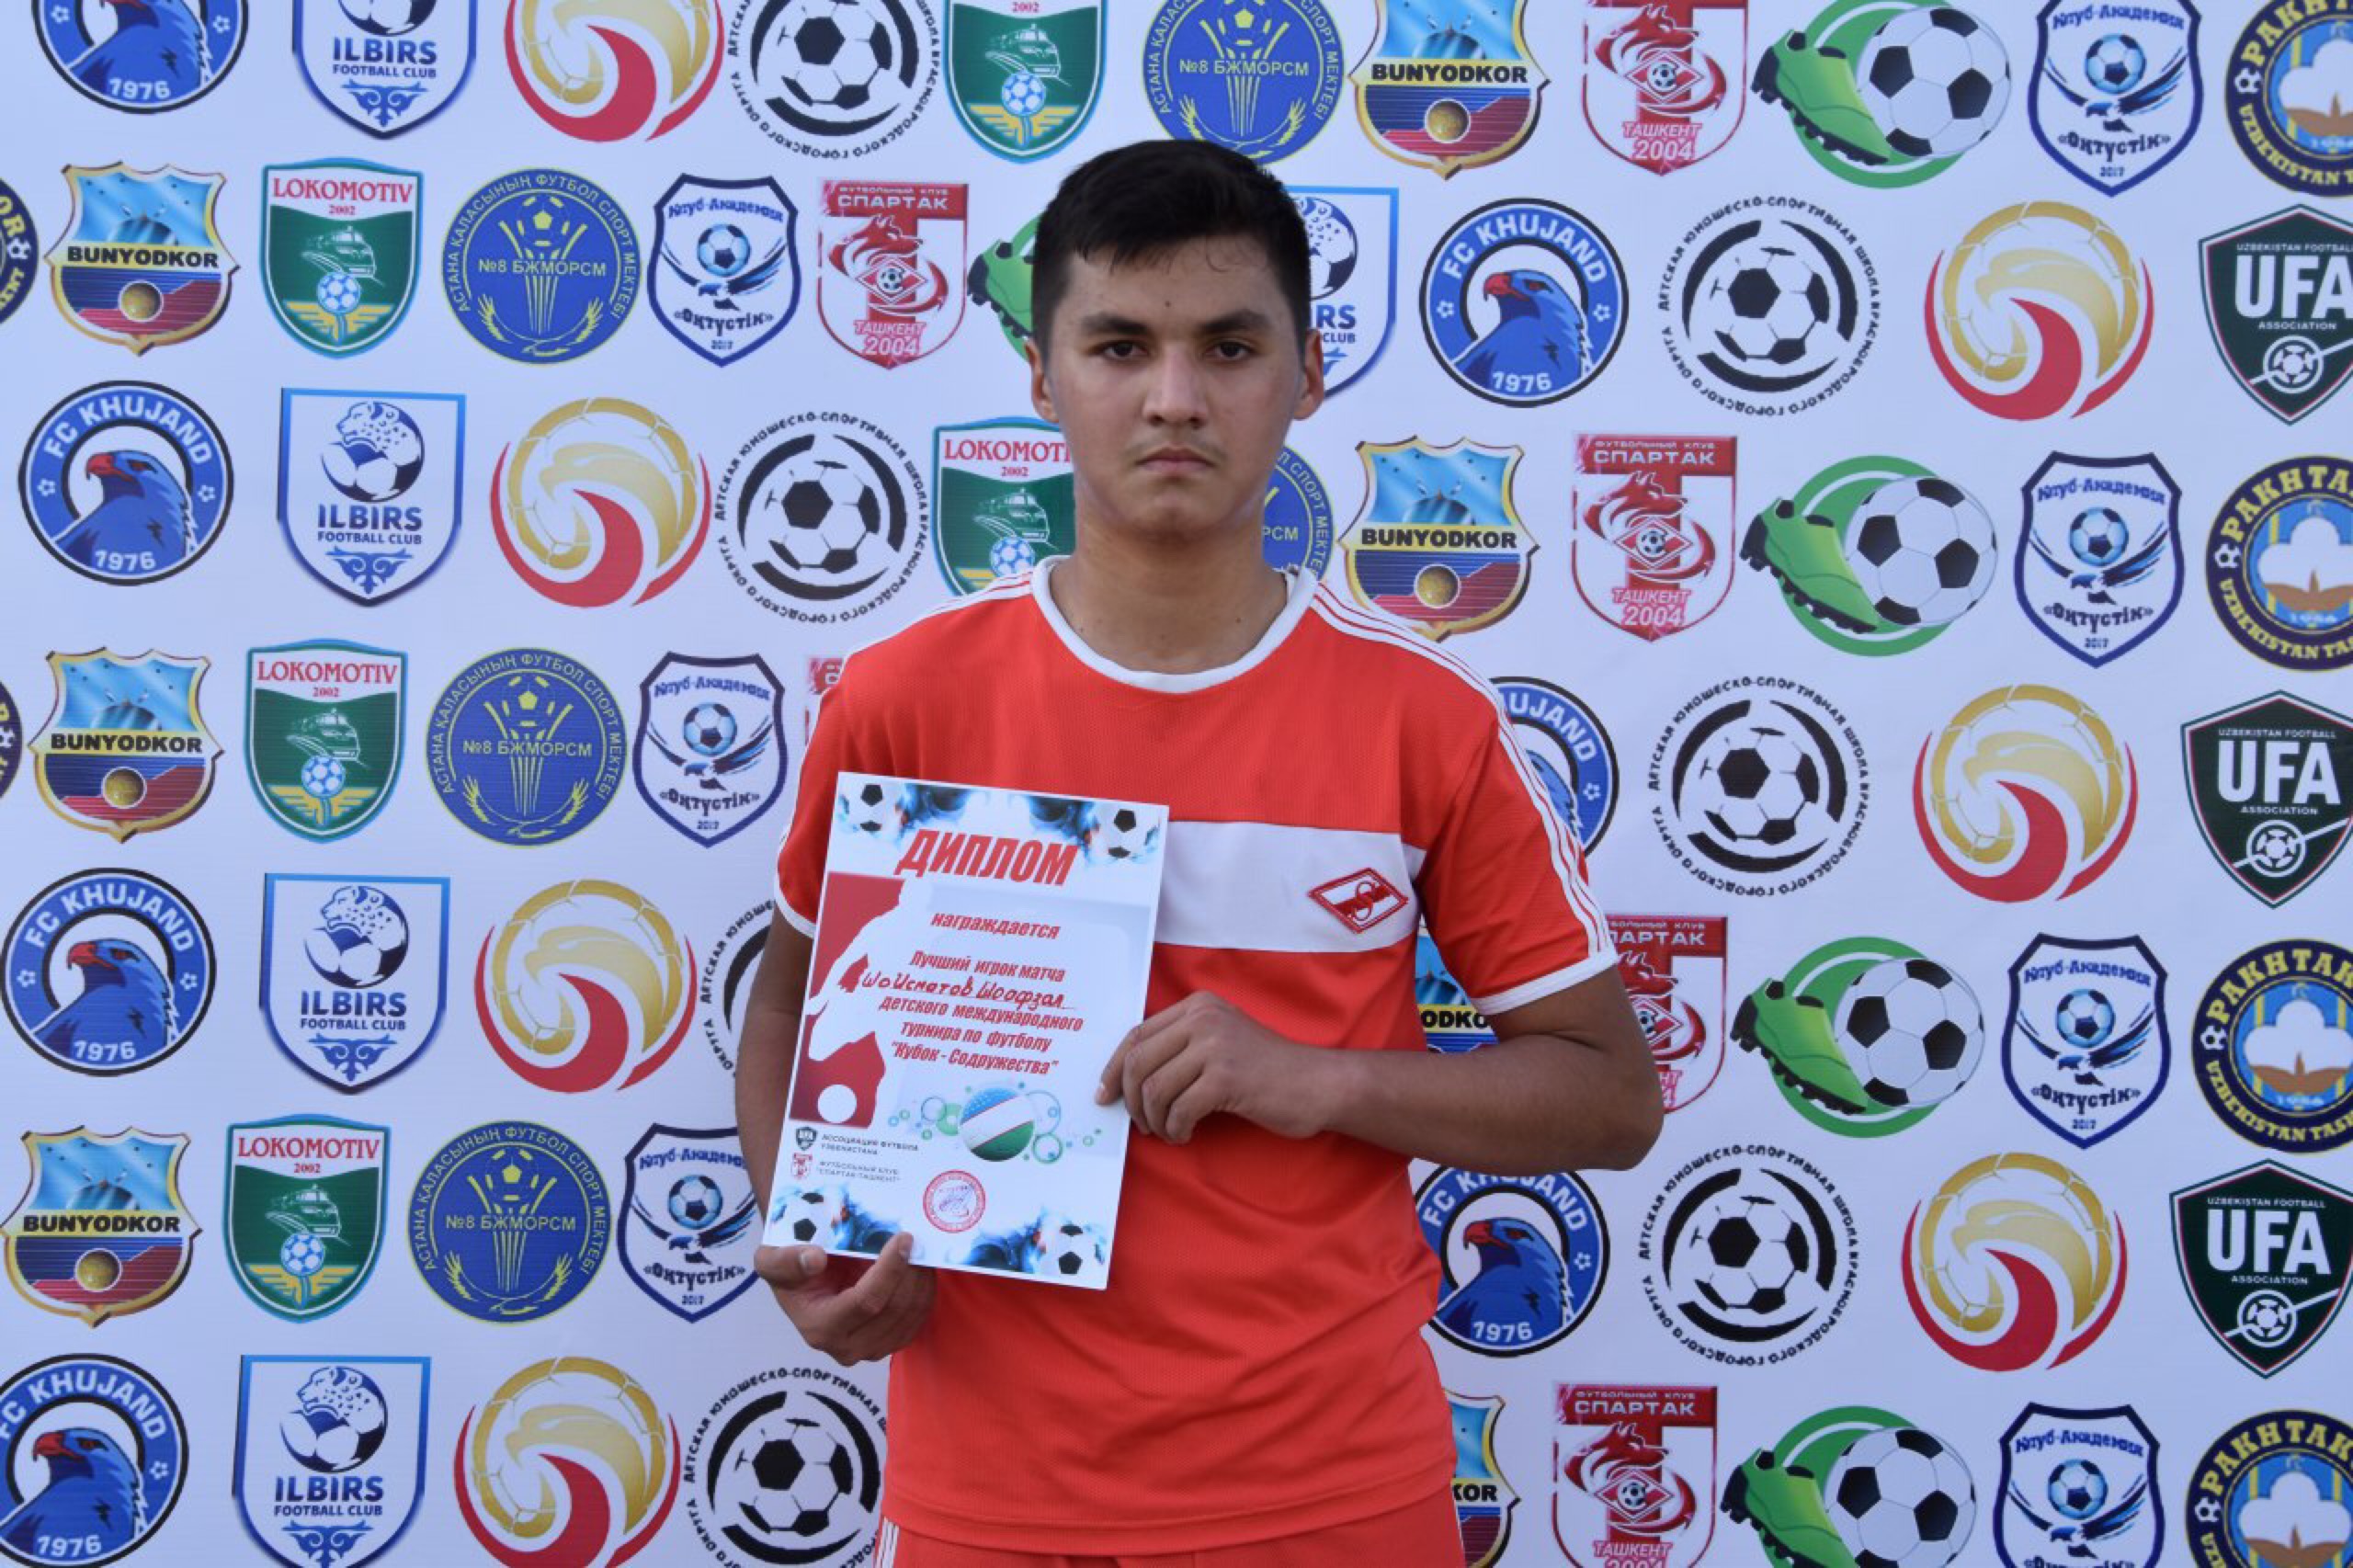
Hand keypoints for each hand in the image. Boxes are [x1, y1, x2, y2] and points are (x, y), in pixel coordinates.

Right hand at [753, 1232, 933, 1364]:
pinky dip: (924, 1293)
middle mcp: (846, 1348)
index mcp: (819, 1328)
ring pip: (911, 1315)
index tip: (903, 1239)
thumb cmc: (790, 1270)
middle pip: (894, 1309)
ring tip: (918, 1251)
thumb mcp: (773, 1260)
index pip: (866, 1302)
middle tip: (916, 1240)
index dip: (890, 1270)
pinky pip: (917, 1320)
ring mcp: (870, 1350)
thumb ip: (786, 1260)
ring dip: (921, 1280)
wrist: (803, 1285)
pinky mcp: (888, 1345)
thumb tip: (815, 1258)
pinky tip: (918, 1270)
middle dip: (911, 1272)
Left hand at [1095, 992, 1334, 1142]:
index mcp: (1198, 1006)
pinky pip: (1178, 1110)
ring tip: (1168, 1131)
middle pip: (1138, 1062)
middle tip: (1141, 1123)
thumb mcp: (1219, 1042)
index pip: (1136, 1034)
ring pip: (1154, 1089)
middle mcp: (1203, 1019)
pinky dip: (1175, 1129)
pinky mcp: (1226, 1077)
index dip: (1114, 1068)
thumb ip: (1180, 1048)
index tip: (1105, 1094)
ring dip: (1154, 1120)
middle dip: (1131, 1100)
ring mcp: (1215, 1046)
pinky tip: (1186, 1135)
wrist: (1316, 1083)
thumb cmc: (1266, 1071)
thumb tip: (1125, 1079)